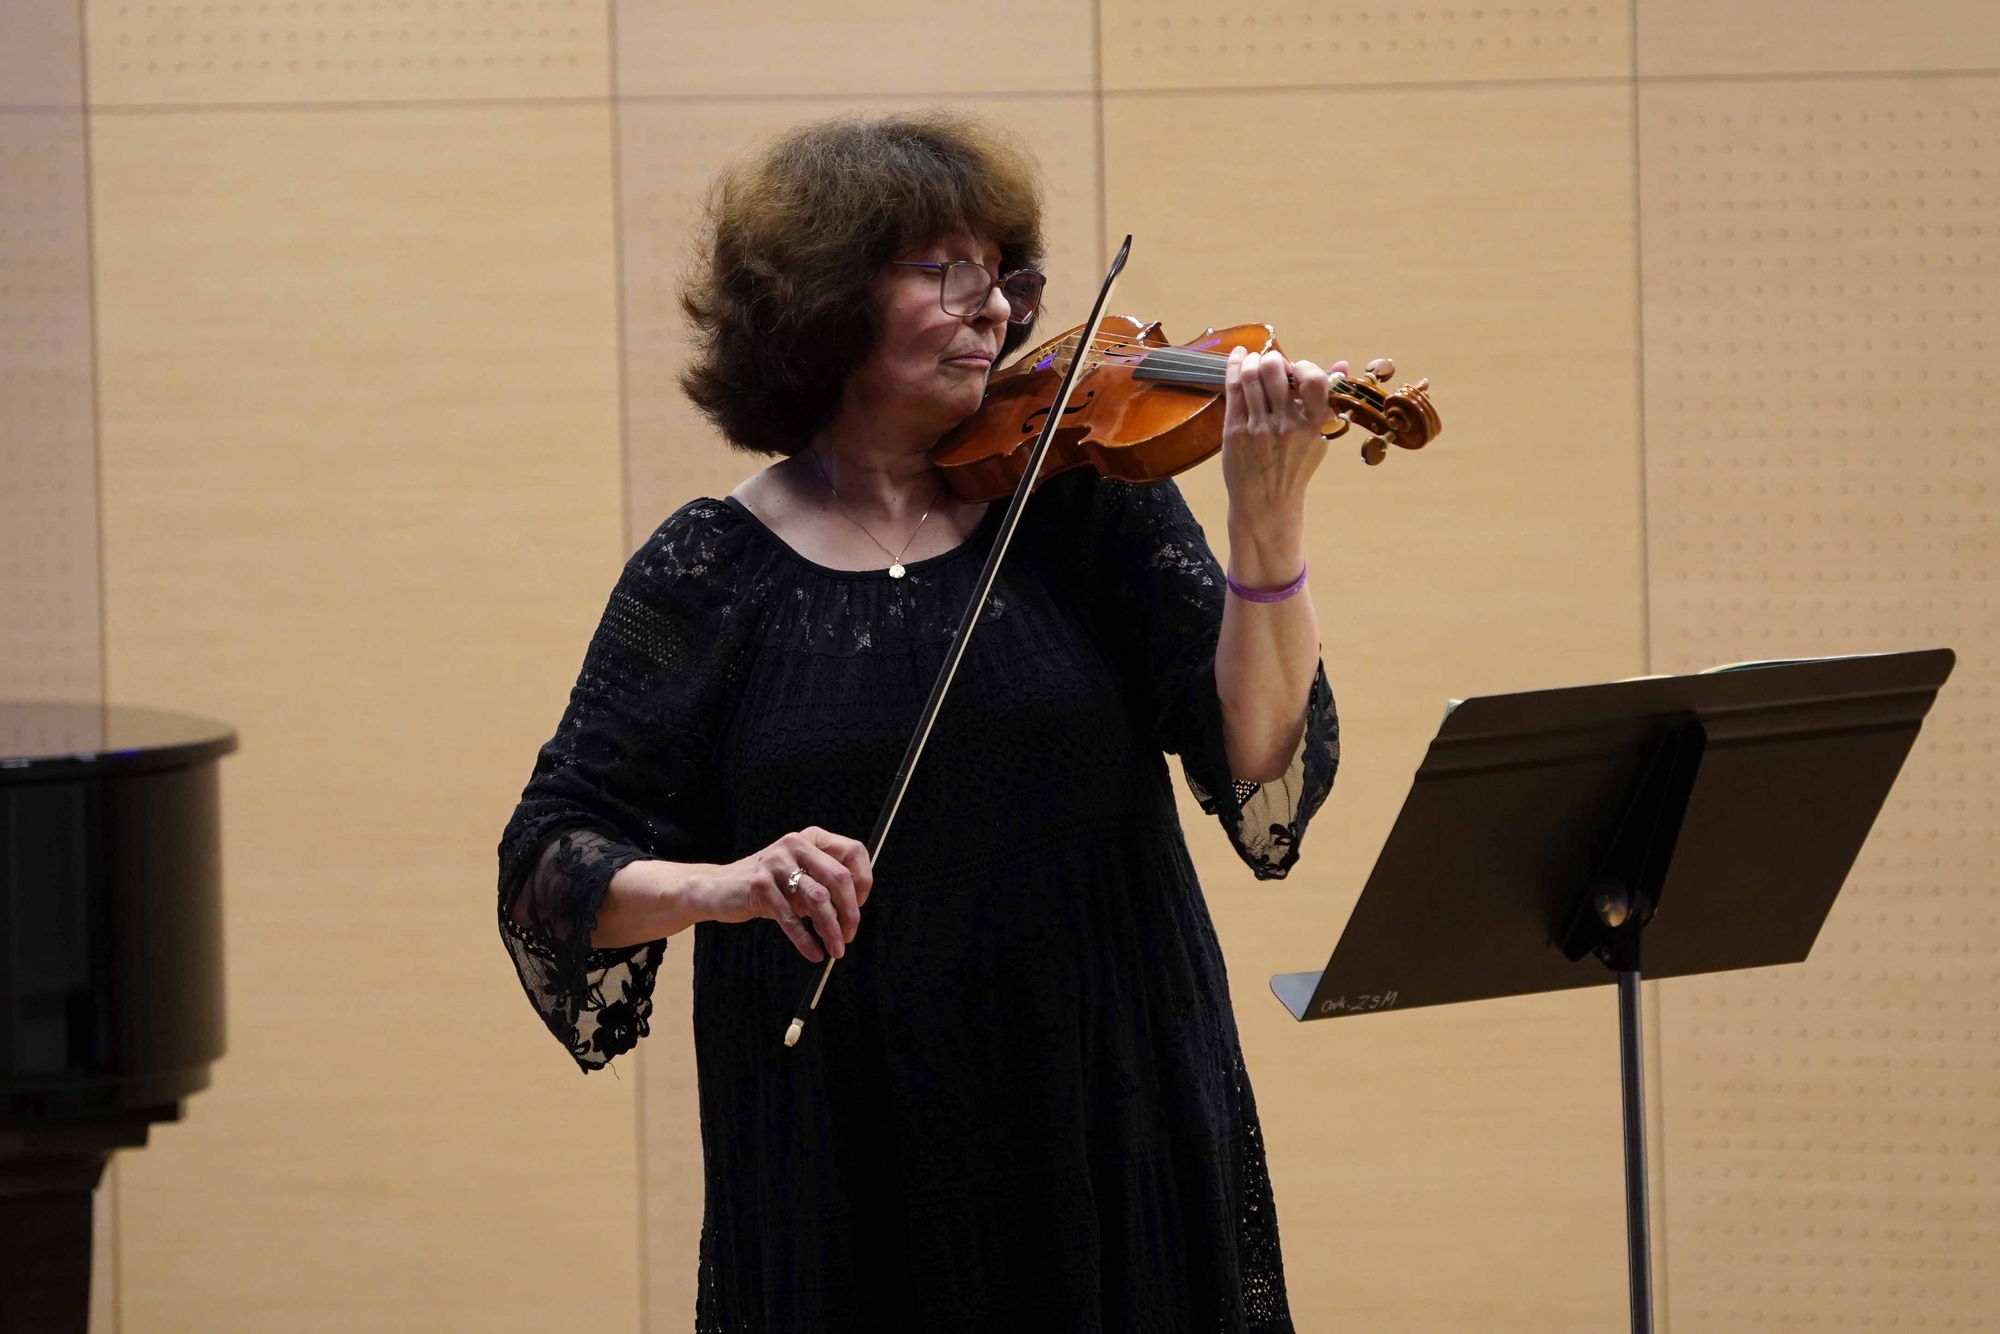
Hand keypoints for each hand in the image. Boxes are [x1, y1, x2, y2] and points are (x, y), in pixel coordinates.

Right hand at [696, 827, 872, 961]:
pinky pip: (791, 918)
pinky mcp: (760, 886)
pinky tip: (814, 952)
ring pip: (818, 899)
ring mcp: (776, 863)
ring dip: (831, 929)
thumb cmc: (768, 885)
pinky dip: (806, 939)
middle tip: (850, 935)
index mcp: (811, 838)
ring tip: (835, 949)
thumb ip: (824, 882)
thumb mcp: (799, 874)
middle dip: (850, 912)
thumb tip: (854, 911)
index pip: (853, 852)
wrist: (719, 888)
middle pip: (839, 877)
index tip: (859, 906)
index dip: (863, 882)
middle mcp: (795, 844)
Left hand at [1221, 349, 1342, 583]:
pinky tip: (1238, 358)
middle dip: (1272, 359)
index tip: (1296, 370)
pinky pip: (1233, 389)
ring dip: (1251, 361)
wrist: (1266, 504)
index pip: (1313, 379)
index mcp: (1312, 425)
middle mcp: (1286, 424)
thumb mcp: (1318, 438)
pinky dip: (1235, 367)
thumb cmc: (1294, 469)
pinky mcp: (1235, 430)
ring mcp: (1258, 427)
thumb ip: (1328, 400)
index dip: (1303, 366)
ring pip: (1251, 376)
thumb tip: (1342, 364)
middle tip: (1270, 364)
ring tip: (1253, 360)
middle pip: (1274, 370)